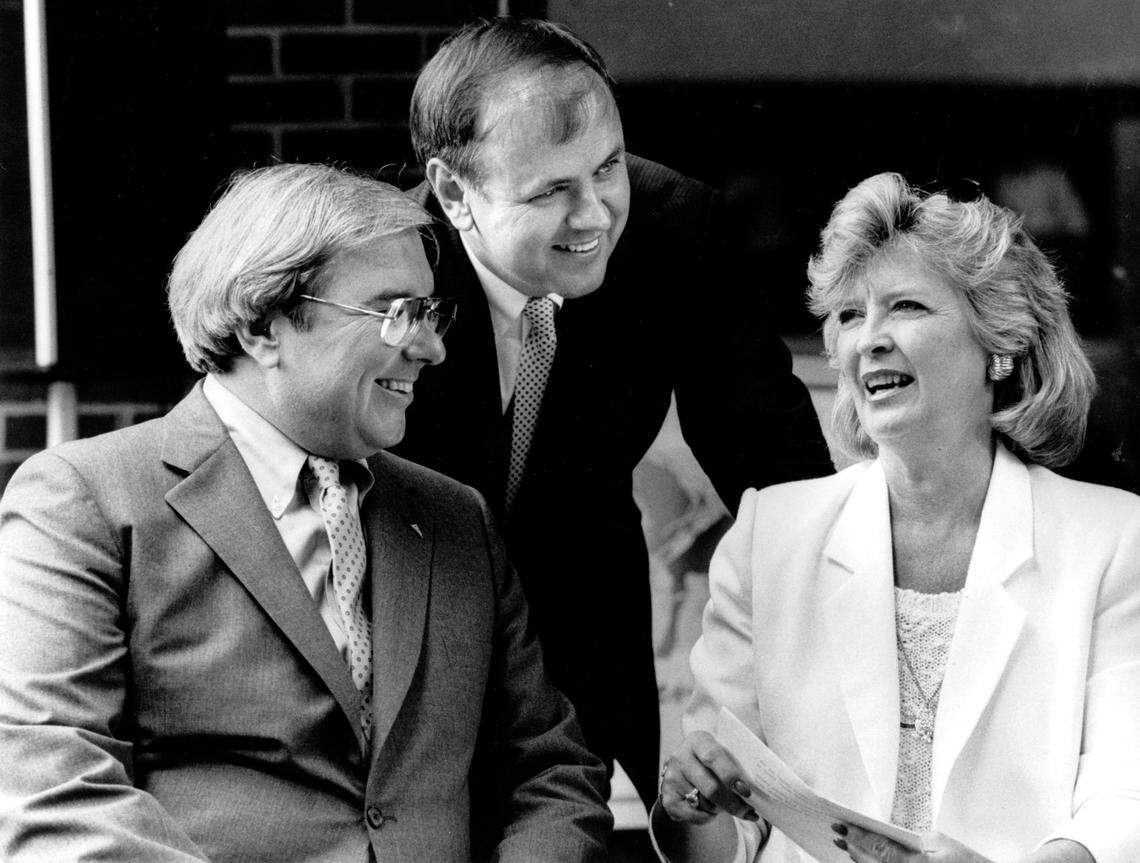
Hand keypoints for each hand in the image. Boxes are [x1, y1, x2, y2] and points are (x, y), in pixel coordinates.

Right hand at [659, 730, 759, 824]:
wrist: (688, 767)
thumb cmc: (716, 760)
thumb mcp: (725, 751)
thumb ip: (743, 759)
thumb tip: (768, 778)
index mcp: (698, 740)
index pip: (713, 757)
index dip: (731, 776)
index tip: (747, 791)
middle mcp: (680, 756)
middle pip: (710, 788)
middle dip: (733, 804)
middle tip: (749, 812)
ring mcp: (671, 777)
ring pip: (704, 803)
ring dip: (720, 809)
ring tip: (727, 804)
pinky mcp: (667, 796)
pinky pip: (694, 815)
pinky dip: (707, 817)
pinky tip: (710, 809)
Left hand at [832, 823, 993, 862]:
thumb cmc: (966, 861)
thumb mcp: (940, 842)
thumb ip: (911, 839)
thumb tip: (888, 834)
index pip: (881, 849)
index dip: (859, 837)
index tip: (843, 826)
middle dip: (854, 849)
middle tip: (837, 834)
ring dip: (860, 861)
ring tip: (846, 847)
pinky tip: (863, 860)